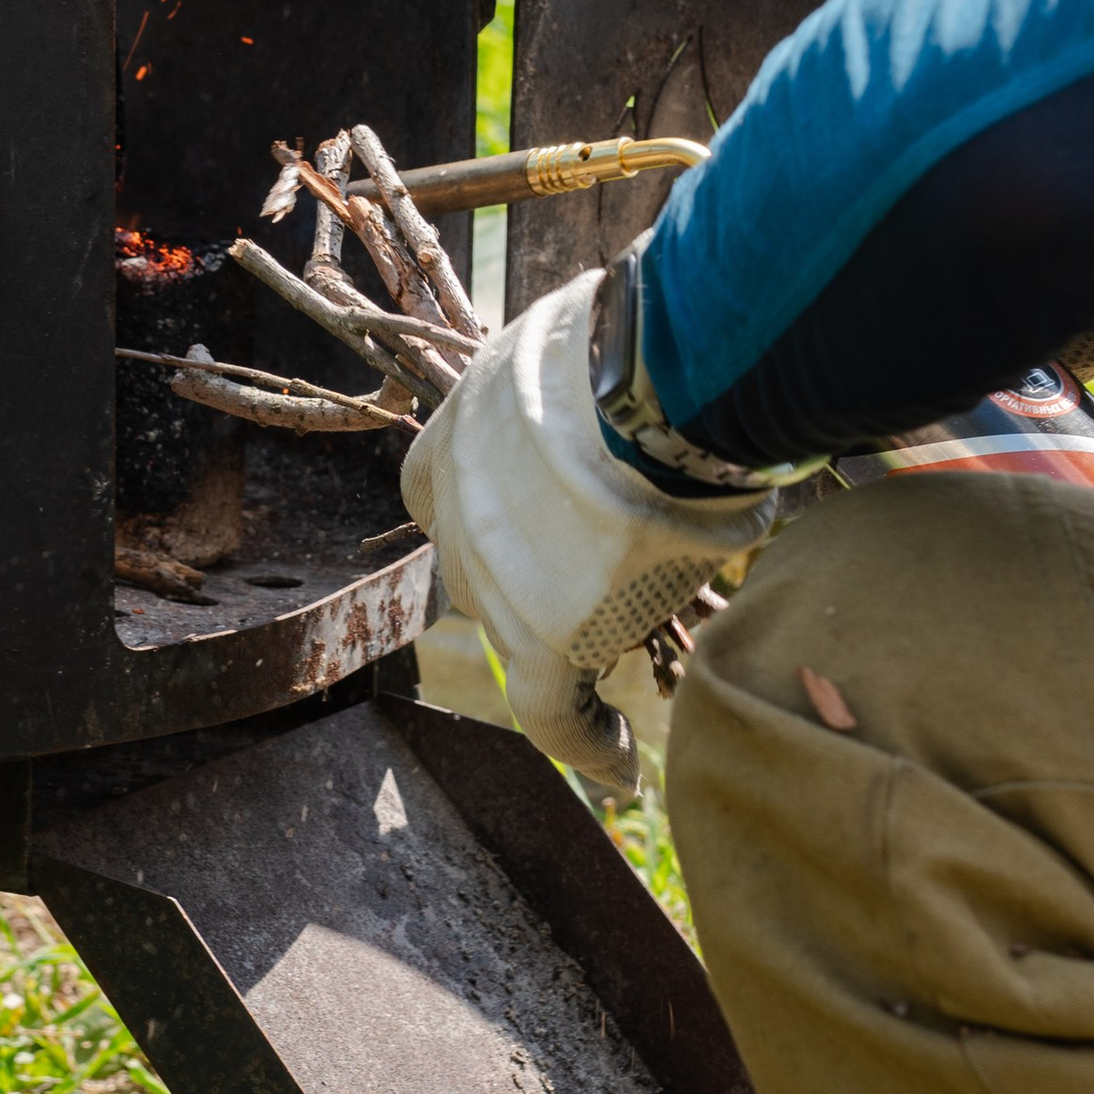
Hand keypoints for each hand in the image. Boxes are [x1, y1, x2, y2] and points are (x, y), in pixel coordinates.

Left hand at [400, 270, 780, 789]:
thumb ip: (596, 361)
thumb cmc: (648, 336)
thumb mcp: (592, 327)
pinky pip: (556, 713)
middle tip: (594, 597)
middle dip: (527, 582)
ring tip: (612, 698)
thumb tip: (652, 331)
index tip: (517, 532)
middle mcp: (460, 507)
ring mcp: (494, 577)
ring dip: (566, 654)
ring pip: (519, 633)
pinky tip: (620, 766)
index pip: (434, 490)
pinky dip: (588, 745)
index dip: (474, 513)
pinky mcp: (544, 638)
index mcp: (463, 424)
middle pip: (477, 567)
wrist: (659, 385)